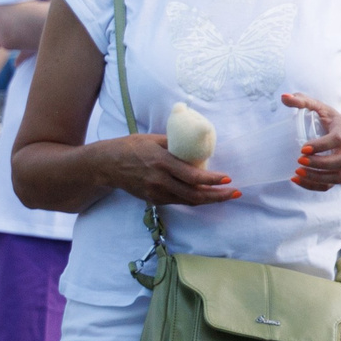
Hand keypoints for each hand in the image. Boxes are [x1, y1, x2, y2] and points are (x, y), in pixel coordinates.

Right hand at [106, 134, 240, 206]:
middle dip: (218, 196)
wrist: (106, 164)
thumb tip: (196, 147)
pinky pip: (178, 201)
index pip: (193, 176)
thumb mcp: (153, 139)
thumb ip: (175, 144)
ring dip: (208, 200)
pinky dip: (193, 199)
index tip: (228, 179)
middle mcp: (160, 180)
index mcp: (162, 162)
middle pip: (195, 194)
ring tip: (224, 196)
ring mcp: (156, 192)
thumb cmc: (130, 147)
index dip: (213, 180)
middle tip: (235, 193)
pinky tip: (204, 196)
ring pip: (188, 201)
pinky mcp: (152, 199)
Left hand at [282, 92, 340, 191]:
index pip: (337, 139)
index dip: (322, 145)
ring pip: (339, 176)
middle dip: (321, 163)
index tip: (303, 148)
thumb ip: (302, 101)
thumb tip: (284, 97)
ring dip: (318, 177)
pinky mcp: (340, 173)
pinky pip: (332, 185)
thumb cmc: (330, 120)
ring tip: (298, 172)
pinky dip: (315, 186)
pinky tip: (298, 180)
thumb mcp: (319, 108)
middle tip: (299, 160)